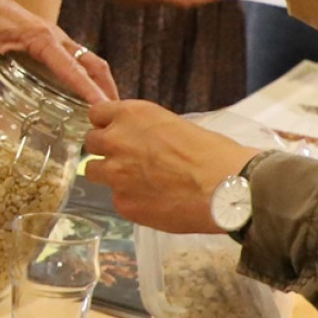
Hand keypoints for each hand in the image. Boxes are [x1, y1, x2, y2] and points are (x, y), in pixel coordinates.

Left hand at [0, 0, 119, 112]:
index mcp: (42, 38)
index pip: (73, 68)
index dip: (89, 90)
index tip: (104, 108)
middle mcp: (55, 37)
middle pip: (93, 64)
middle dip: (107, 88)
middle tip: (118, 115)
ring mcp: (53, 38)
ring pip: (87, 60)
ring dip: (100, 82)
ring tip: (107, 110)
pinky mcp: (47, 41)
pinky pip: (75, 59)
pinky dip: (85, 76)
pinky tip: (81, 96)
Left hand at [83, 100, 256, 233]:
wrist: (226, 189)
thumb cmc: (213, 154)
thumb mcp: (176, 125)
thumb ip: (146, 131)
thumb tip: (139, 140)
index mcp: (131, 115)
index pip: (97, 114)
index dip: (107, 124)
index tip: (115, 132)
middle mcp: (116, 141)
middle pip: (91, 143)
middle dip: (105, 150)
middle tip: (126, 159)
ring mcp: (115, 175)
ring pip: (94, 172)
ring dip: (110, 175)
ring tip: (138, 182)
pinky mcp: (122, 204)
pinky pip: (117, 200)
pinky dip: (130, 200)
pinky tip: (154, 201)